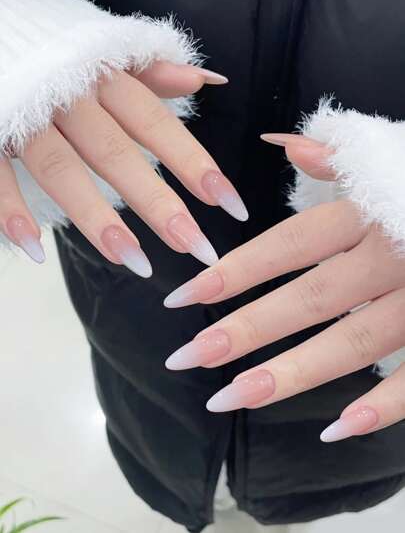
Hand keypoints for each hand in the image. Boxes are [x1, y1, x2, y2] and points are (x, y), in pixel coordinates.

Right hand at [0, 62, 247, 273]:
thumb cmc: (57, 53)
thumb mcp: (107, 55)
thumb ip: (152, 73)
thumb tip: (205, 80)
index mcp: (104, 80)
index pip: (158, 126)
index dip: (196, 166)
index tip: (232, 207)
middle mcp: (69, 99)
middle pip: (117, 155)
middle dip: (158, 204)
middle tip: (195, 247)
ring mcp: (24, 118)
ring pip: (62, 170)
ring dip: (97, 218)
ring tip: (135, 261)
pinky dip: (10, 211)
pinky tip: (35, 251)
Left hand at [163, 134, 404, 442]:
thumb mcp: (394, 159)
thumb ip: (337, 157)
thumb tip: (281, 142)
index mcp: (367, 212)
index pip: (284, 246)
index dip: (231, 273)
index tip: (181, 300)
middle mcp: (389, 254)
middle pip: (306, 298)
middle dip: (244, 330)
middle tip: (186, 360)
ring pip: (351, 341)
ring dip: (291, 373)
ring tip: (231, 397)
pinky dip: (383, 404)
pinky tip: (335, 427)